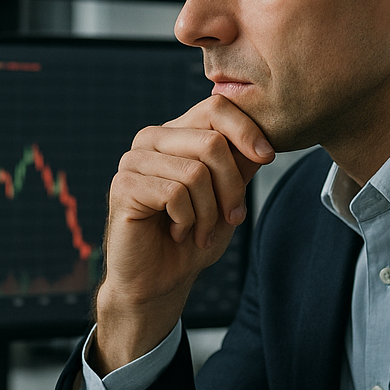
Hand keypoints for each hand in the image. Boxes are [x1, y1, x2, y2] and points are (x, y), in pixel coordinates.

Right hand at [93, 94, 273, 372]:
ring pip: (195, 171)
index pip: (214, 107)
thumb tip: (263, 138)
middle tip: (232, 217)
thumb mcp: (227, 197)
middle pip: (211, 141)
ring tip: (200, 231)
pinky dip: (187, 220)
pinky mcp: (123, 186)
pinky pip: (174, 193)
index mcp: (175, 134)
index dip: (246, 130)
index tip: (266, 157)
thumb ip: (239, 165)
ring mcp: (133, 161)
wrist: (158, 282)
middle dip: (232, 186)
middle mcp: (150, 140)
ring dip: (209, 212)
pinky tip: (178, 231)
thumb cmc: (191, 239)